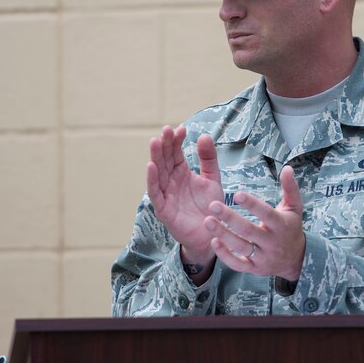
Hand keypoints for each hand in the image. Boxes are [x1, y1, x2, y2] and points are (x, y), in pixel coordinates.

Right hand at [147, 125, 223, 265]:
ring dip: (155, 157)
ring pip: (158, 173)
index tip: (182, 128)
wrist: (213, 234)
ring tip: (155, 141)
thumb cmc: (211, 207)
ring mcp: (166, 194)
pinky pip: (155, 193)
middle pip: (165, 159)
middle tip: (166, 129)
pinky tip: (151, 166)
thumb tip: (204, 135)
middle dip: (165, 144)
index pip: (175, 153)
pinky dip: (152, 180)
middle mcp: (171, 181)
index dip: (177, 140)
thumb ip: (208, 159)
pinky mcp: (163, 209)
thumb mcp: (212, 179)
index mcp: (181, 173)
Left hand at [205, 165, 305, 281]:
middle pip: (249, 230)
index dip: (252, 205)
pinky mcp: (254, 268)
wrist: (296, 260)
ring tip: (207, 221)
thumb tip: (287, 167)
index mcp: (281, 225)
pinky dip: (225, 255)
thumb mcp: (294, 207)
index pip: (266, 213)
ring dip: (223, 235)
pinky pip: (238, 264)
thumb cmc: (290, 227)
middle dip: (230, 218)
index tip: (236, 194)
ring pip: (241, 247)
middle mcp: (272, 242)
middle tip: (212, 205)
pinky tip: (214, 241)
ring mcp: (263, 257)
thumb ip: (290, 188)